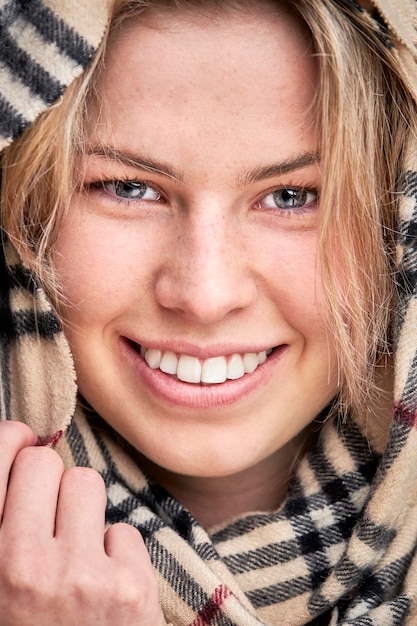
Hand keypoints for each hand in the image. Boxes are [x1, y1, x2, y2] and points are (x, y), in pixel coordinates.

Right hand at [0, 421, 164, 624]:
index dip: (12, 441)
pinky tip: (105, 588)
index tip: (22, 443)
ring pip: (87, 484)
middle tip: (50, 516)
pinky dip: (117, 554)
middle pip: (44, 462)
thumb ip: (3, 527)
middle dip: (49, 482)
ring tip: (77, 553)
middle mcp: (20, 564)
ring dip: (84, 511)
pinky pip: (124, 530)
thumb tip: (24, 452)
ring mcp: (76, 575)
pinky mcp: (127, 588)